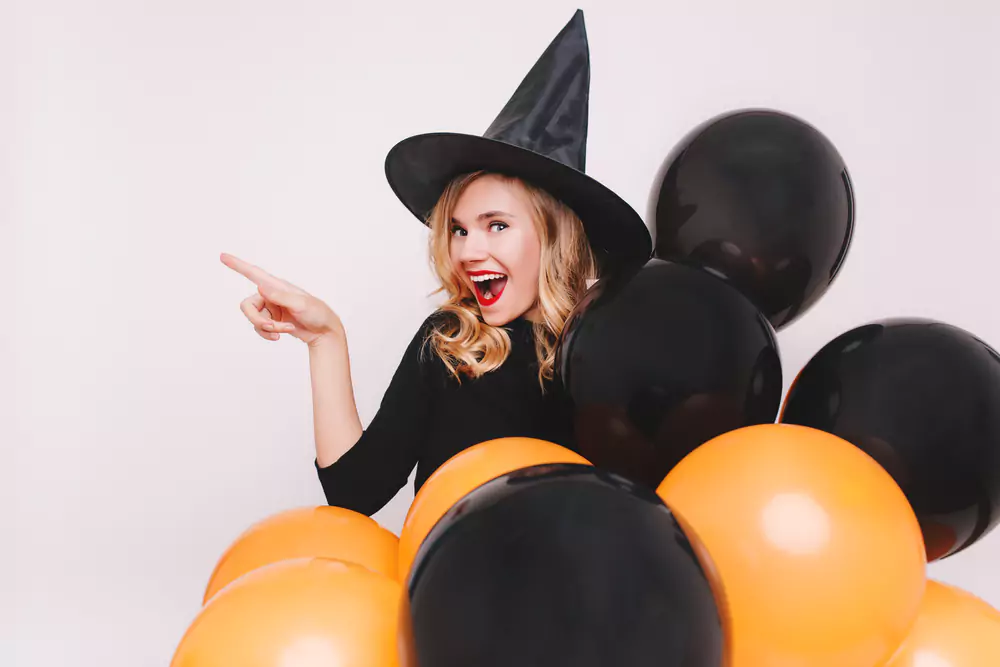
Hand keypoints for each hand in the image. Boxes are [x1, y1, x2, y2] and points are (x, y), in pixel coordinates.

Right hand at [221, 252, 343, 346]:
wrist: (324, 332)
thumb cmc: (317, 313)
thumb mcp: (301, 304)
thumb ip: (280, 297)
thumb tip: (260, 288)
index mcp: (277, 286)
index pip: (254, 273)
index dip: (237, 265)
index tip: (222, 256)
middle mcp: (270, 295)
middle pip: (247, 306)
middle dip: (257, 320)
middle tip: (272, 328)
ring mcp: (270, 308)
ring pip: (253, 319)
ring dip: (267, 328)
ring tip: (285, 330)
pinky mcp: (271, 321)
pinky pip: (259, 328)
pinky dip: (267, 334)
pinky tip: (280, 336)